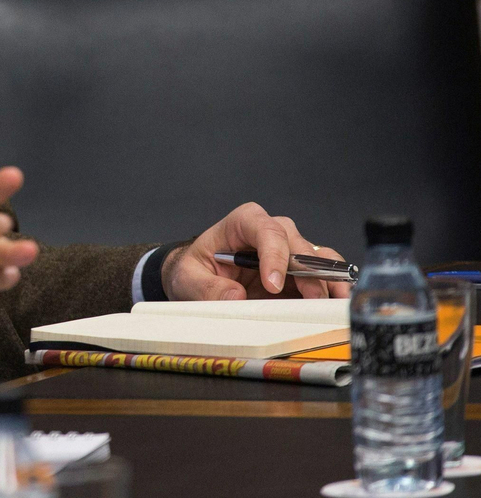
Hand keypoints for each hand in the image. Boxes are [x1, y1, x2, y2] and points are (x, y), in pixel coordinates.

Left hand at [162, 202, 350, 300]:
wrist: (203, 275)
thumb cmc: (198, 267)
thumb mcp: (190, 277)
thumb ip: (208, 287)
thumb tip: (235, 296)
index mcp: (243, 222)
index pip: (265, 230)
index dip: (274, 256)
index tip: (273, 284)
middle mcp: (272, 232)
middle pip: (297, 245)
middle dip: (307, 272)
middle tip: (311, 299)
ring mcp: (290, 251)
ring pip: (319, 258)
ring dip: (329, 279)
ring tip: (335, 302)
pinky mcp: (301, 273)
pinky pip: (325, 276)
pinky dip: (333, 289)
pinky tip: (338, 304)